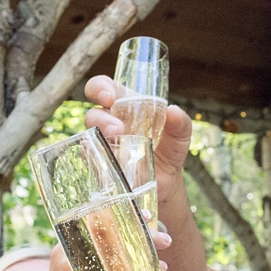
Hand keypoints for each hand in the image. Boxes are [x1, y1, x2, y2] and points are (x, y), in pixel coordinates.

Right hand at [83, 75, 192, 199]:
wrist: (166, 182)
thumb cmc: (169, 150)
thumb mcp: (181, 134)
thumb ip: (180, 121)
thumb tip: (173, 110)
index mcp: (126, 106)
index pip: (105, 88)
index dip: (101, 88)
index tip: (109, 97)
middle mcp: (110, 122)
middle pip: (92, 113)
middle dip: (101, 118)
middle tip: (118, 128)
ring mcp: (103, 144)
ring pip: (90, 136)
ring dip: (101, 138)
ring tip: (119, 143)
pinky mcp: (100, 164)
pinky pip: (91, 160)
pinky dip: (98, 159)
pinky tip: (112, 162)